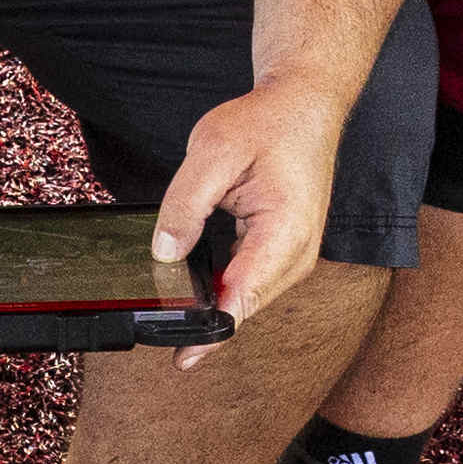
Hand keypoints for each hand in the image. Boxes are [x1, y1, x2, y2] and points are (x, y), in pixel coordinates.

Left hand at [157, 77, 347, 344]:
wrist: (305, 107)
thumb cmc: (268, 124)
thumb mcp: (214, 151)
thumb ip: (185, 204)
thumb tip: (165, 253)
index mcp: (285, 233)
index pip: (242, 298)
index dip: (209, 332)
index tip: (182, 356)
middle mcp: (297, 254)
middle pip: (243, 306)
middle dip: (204, 322)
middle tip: (158, 331)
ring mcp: (294, 256)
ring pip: (245, 297)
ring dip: (213, 304)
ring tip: (173, 311)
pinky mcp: (284, 252)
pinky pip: (249, 281)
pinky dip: (222, 286)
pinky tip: (195, 288)